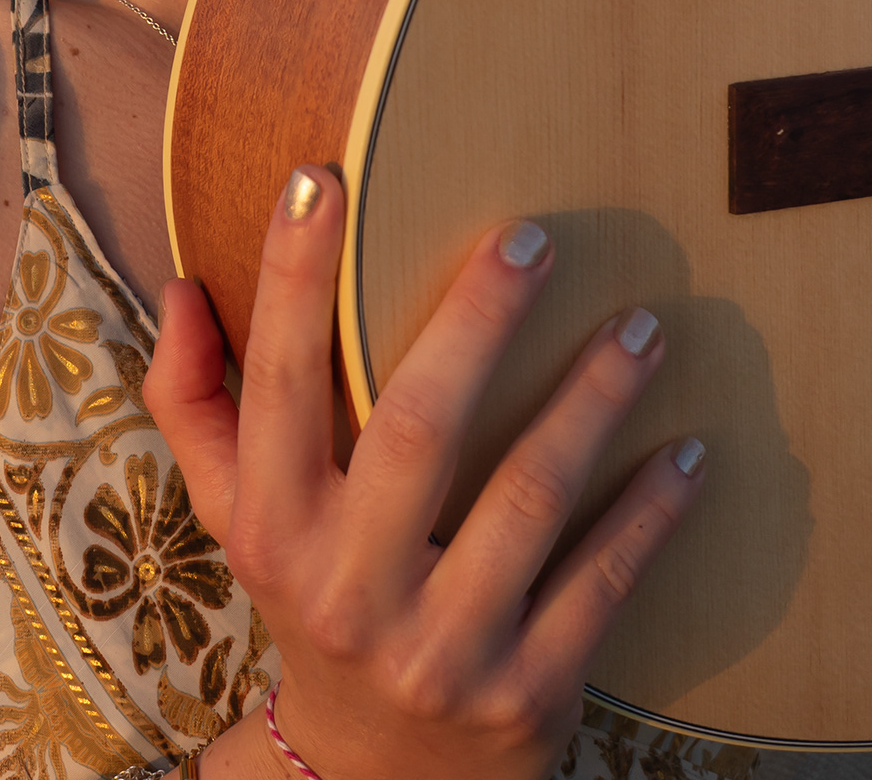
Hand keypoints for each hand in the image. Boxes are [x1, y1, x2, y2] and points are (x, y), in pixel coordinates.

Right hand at [145, 165, 703, 779]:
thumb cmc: (307, 600)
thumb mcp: (235, 518)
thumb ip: (195, 404)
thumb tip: (181, 287)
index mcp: (274, 528)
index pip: (276, 384)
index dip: (291, 279)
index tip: (320, 177)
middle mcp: (349, 587)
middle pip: (417, 430)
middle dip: (478, 322)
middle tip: (532, 237)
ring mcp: (442, 647)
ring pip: (527, 500)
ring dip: (590, 403)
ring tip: (641, 326)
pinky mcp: (526, 694)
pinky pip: (599, 587)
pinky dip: (649, 516)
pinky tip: (691, 451)